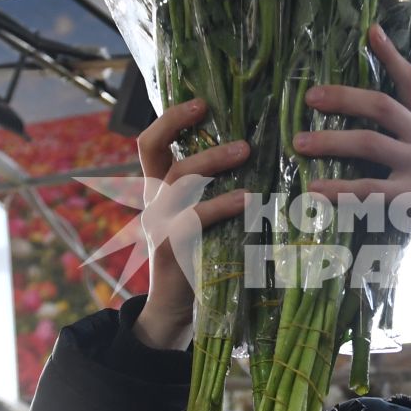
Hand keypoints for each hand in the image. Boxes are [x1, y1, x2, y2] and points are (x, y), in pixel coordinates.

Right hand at [131, 99, 248, 349]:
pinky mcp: (170, 249)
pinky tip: (247, 199)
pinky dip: (221, 205)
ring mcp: (158, 225)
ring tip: (246, 152)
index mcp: (159, 189)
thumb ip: (218, 188)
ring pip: (177, 180)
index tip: (201, 102)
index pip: (151, 142)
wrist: (177, 309)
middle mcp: (154, 202)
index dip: (169, 118)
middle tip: (229, 119)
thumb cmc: (202, 256)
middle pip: (156, 151)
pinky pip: (192, 219)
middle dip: (186, 128)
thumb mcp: (207, 216)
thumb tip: (260, 151)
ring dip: (212, 161)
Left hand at [295, 24, 410, 259]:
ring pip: (369, 144)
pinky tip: (316, 189)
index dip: (390, 54)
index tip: (370, 30)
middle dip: (343, 97)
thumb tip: (371, 127)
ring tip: (299, 143)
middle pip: (381, 106)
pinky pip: (369, 190)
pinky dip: (339, 189)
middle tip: (310, 97)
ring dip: (330, 142)